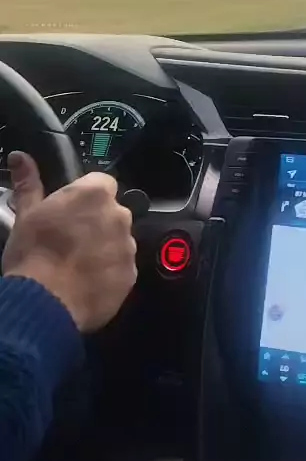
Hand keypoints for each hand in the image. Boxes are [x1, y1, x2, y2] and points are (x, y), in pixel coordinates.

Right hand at [2, 152, 136, 331]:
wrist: (44, 303)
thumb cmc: (33, 254)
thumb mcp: (26, 214)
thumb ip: (29, 182)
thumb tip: (20, 157)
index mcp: (95, 193)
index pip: (102, 183)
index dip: (86, 197)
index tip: (72, 211)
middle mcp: (119, 215)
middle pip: (113, 212)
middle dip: (97, 222)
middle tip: (71, 239)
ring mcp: (128, 246)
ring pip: (119, 240)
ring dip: (105, 247)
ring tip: (77, 264)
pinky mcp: (130, 275)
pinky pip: (122, 267)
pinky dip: (109, 273)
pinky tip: (87, 282)